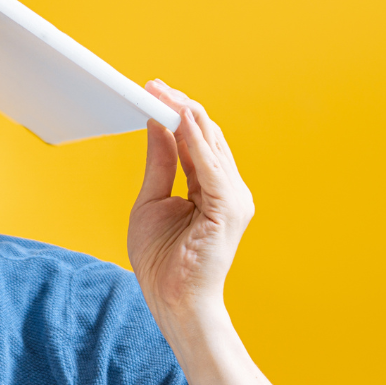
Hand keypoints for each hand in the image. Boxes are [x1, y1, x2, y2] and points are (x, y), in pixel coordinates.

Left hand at [127, 81, 254, 323]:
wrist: (173, 300)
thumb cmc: (162, 260)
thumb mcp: (152, 200)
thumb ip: (159, 163)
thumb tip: (157, 125)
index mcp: (212, 188)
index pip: (196, 141)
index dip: (176, 114)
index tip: (152, 91)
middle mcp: (228, 189)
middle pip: (207, 137)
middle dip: (181, 107)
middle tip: (155, 84)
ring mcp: (233, 199)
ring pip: (212, 145)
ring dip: (187, 117)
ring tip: (164, 93)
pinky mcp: (229, 209)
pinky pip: (211, 167)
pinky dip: (195, 142)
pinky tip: (179, 122)